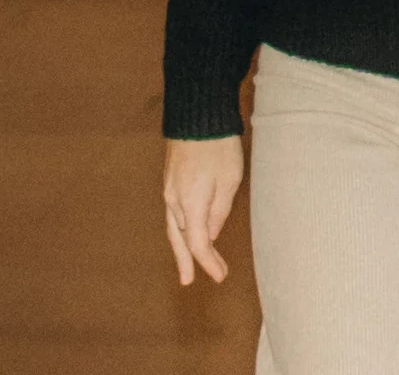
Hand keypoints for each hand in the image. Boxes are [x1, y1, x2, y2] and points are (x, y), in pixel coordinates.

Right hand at [162, 135, 243, 285]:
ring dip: (182, 247)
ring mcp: (169, 192)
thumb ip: (220, 211)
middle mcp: (174, 201)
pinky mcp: (170, 183)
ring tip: (188, 267)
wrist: (198, 117)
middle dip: (189, 261)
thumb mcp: (230, 179)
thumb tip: (209, 236)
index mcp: (190, 202)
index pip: (196, 243)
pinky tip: (186, 235)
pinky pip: (173, 214)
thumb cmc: (220, 146)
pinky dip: (179, 230)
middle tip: (191, 281)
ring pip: (174, 228)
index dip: (208, 262)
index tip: (219, 276)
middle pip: (180, 239)